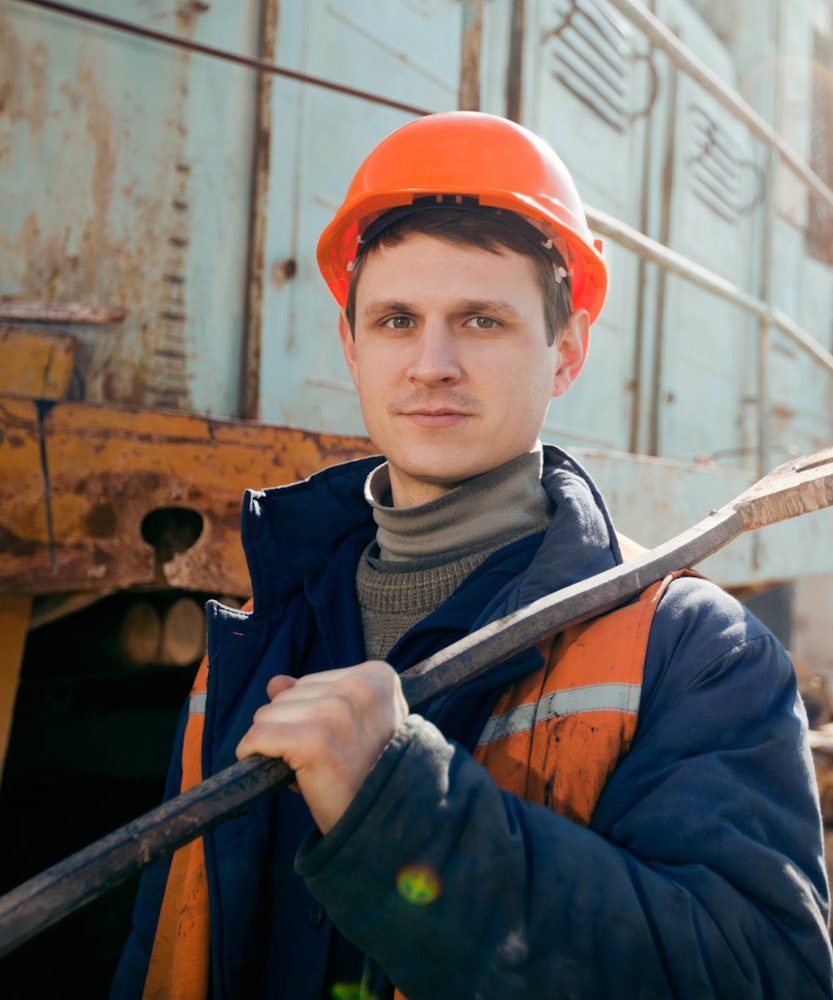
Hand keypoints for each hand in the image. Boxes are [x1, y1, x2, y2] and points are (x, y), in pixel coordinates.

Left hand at [235, 661, 408, 833]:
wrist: (387, 826)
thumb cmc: (369, 775)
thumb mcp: (353, 725)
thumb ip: (316, 697)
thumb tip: (275, 682)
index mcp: (377, 676)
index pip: (310, 683)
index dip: (310, 717)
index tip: (334, 743)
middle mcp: (359, 686)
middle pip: (287, 696)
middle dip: (292, 729)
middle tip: (323, 761)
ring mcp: (337, 711)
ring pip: (267, 714)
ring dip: (277, 745)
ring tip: (311, 770)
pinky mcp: (313, 740)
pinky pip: (257, 737)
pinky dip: (253, 755)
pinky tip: (277, 773)